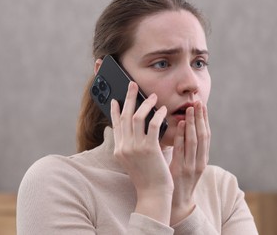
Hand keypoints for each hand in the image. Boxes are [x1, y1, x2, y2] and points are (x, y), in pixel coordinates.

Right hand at [111, 81, 173, 223]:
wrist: (153, 193)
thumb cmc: (147, 176)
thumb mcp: (133, 160)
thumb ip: (130, 145)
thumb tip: (133, 129)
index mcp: (119, 149)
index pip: (115, 124)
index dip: (114, 110)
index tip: (114, 99)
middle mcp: (124, 147)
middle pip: (124, 116)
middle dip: (128, 98)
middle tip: (132, 84)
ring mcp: (135, 148)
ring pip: (137, 117)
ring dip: (145, 104)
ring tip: (152, 96)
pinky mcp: (149, 149)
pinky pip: (153, 125)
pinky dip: (157, 115)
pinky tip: (162, 109)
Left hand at [169, 101, 210, 224]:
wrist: (177, 203)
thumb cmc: (179, 180)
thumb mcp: (187, 163)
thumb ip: (187, 147)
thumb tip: (183, 127)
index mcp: (202, 158)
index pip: (206, 134)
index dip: (204, 119)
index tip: (202, 105)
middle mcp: (200, 161)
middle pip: (203, 135)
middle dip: (201, 118)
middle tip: (198, 102)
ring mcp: (192, 166)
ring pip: (195, 141)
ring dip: (194, 123)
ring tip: (191, 109)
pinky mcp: (182, 170)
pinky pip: (183, 150)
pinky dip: (183, 136)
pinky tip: (182, 125)